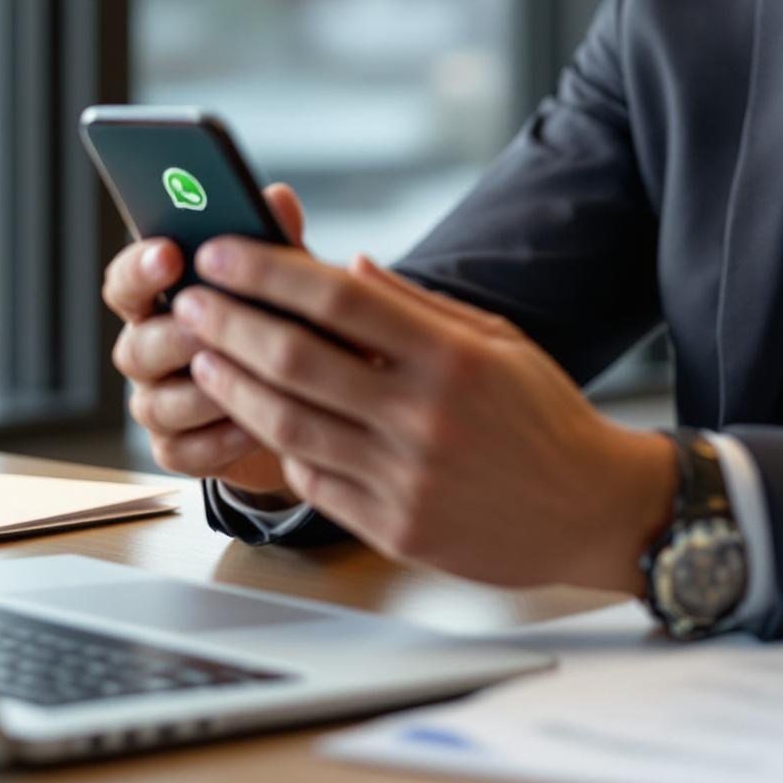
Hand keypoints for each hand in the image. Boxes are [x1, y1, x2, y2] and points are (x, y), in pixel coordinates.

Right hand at [104, 185, 306, 503]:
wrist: (307, 405)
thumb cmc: (282, 327)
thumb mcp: (285, 283)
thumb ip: (274, 245)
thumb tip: (279, 198)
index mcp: (161, 301)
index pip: (125, 281)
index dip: (140, 268)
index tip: (170, 253)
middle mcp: (148, 351)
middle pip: (134, 346)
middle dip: (172, 336)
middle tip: (207, 326)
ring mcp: (157, 404)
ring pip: (155, 402)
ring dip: (200, 391)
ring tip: (242, 380)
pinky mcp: (177, 451)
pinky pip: (181, 451)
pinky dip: (217, 440)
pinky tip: (253, 426)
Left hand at [173, 240, 677, 593]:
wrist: (593, 512)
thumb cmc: (545, 417)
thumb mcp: (498, 341)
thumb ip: (420, 305)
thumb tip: (352, 266)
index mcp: (451, 356)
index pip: (339, 297)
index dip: (269, 270)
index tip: (222, 252)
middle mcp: (424, 416)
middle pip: (296, 359)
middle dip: (229, 323)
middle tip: (189, 299)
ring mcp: (406, 478)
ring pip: (289, 425)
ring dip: (234, 386)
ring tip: (205, 356)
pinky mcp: (396, 529)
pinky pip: (314, 482)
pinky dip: (281, 445)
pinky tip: (260, 419)